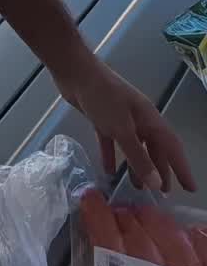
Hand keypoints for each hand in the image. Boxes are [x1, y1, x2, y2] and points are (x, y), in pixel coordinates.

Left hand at [55, 56, 195, 193]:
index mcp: (149, 118)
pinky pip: (111, 142)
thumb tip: (156, 183)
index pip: (172, 146)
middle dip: (160, 170)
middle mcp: (138, 119)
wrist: (75, 72)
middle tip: (163, 193)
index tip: (191, 188)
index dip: (182, 167)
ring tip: (138, 188)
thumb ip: (138, 156)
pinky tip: (109, 172)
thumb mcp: (122, 129)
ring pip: (133, 147)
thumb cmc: (103, 97)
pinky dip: (111, 156)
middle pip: (154, 148)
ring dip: (136, 166)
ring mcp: (120, 118)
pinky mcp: (102, 119)